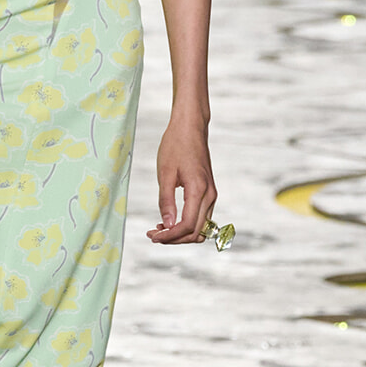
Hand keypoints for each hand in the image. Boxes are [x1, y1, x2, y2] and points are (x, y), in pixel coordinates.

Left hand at [147, 114, 216, 245]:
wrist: (191, 127)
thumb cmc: (176, 145)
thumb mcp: (165, 173)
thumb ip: (166, 201)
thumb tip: (166, 225)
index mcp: (198, 190)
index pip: (187, 225)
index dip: (170, 236)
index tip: (153, 236)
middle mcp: (210, 195)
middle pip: (196, 232)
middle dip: (174, 239)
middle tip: (153, 235)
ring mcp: (211, 194)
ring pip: (200, 227)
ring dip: (181, 234)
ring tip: (159, 229)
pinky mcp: (208, 192)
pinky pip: (201, 217)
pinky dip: (187, 225)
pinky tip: (170, 221)